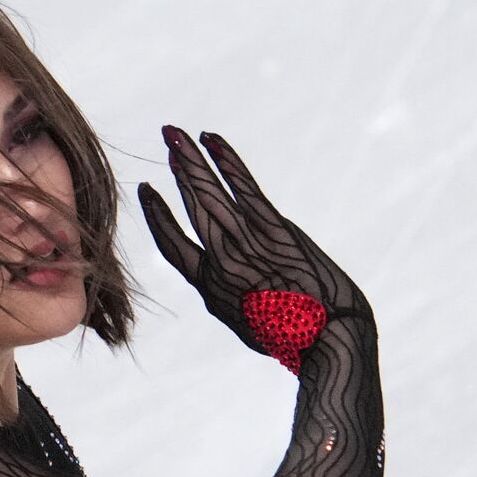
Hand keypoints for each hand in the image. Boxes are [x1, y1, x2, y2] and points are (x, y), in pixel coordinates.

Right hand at [137, 125, 372, 357]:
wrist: (330, 343)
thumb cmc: (297, 342)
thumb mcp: (253, 327)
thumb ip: (238, 301)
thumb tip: (238, 289)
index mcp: (211, 289)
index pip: (172, 243)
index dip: (157, 215)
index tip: (146, 190)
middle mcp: (221, 262)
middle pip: (191, 207)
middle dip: (176, 170)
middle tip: (165, 139)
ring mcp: (246, 244)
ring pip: (209, 194)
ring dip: (190, 160)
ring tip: (175, 133)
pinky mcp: (274, 230)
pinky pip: (242, 187)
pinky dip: (226, 161)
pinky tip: (212, 140)